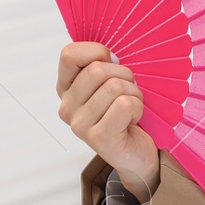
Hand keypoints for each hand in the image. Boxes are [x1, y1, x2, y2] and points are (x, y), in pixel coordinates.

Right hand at [56, 43, 160, 197]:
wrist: (137, 153)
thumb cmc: (126, 111)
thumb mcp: (110, 82)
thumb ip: (103, 64)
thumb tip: (111, 52)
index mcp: (66, 88)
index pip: (69, 54)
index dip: (97, 51)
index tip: (112, 63)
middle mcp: (67, 107)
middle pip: (97, 70)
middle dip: (124, 74)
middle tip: (128, 91)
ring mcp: (79, 125)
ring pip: (114, 87)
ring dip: (134, 93)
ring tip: (131, 107)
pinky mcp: (98, 138)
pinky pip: (124, 105)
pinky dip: (138, 108)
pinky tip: (133, 119)